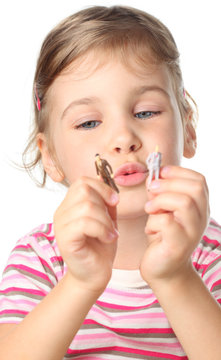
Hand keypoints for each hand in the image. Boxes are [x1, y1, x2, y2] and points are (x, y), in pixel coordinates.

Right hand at [54, 176, 118, 292]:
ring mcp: (61, 225)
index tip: (114, 201)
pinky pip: (84, 223)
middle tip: (110, 222)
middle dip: (103, 204)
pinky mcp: (64, 239)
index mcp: (70, 205)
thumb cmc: (101, 247)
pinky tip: (107, 238)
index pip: (81, 182)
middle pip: (83, 190)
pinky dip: (102, 229)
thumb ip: (105, 200)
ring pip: (86, 207)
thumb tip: (105, 178)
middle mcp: (61, 212)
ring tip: (110, 233)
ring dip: (105, 220)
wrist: (95, 274)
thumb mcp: (107, 218)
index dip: (101, 187)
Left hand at [141, 166, 209, 284]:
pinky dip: (153, 221)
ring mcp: (193, 233)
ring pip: (184, 202)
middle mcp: (201, 219)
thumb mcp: (163, 210)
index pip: (199, 180)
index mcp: (200, 207)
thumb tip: (153, 177)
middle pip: (195, 188)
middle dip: (168, 183)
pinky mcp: (179, 246)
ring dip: (161, 200)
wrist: (163, 270)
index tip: (160, 173)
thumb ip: (161, 193)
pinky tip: (150, 229)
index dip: (178, 172)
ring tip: (149, 208)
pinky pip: (167, 223)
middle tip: (151, 190)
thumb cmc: (162, 236)